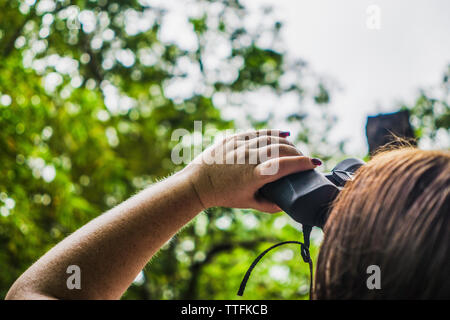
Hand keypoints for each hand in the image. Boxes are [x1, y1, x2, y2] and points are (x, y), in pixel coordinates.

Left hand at [182, 129, 320, 212]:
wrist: (198, 183)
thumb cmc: (224, 195)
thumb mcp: (248, 203)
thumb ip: (269, 205)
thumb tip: (287, 204)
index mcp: (254, 175)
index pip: (286, 165)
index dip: (304, 163)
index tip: (316, 164)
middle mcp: (249, 158)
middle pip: (282, 149)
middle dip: (298, 153)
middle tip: (304, 160)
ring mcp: (240, 146)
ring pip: (271, 139)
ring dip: (287, 143)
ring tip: (295, 150)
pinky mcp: (234, 138)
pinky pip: (258, 132)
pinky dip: (273, 133)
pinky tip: (284, 135)